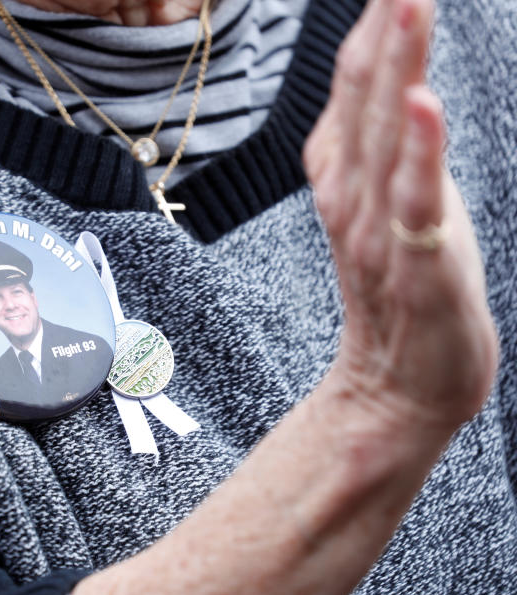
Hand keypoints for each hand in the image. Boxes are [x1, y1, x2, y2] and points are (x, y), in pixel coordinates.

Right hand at [303, 0, 497, 436]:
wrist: (395, 385)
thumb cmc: (401, 287)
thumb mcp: (384, 200)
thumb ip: (376, 139)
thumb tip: (389, 75)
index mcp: (342, 175)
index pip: (355, 84)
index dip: (375, 23)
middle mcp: (349, 195)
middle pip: (364, 99)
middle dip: (386, 25)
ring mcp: (377, 231)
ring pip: (384, 140)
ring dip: (396, 69)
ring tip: (409, 3)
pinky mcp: (414, 268)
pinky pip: (414, 204)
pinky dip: (417, 154)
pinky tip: (422, 106)